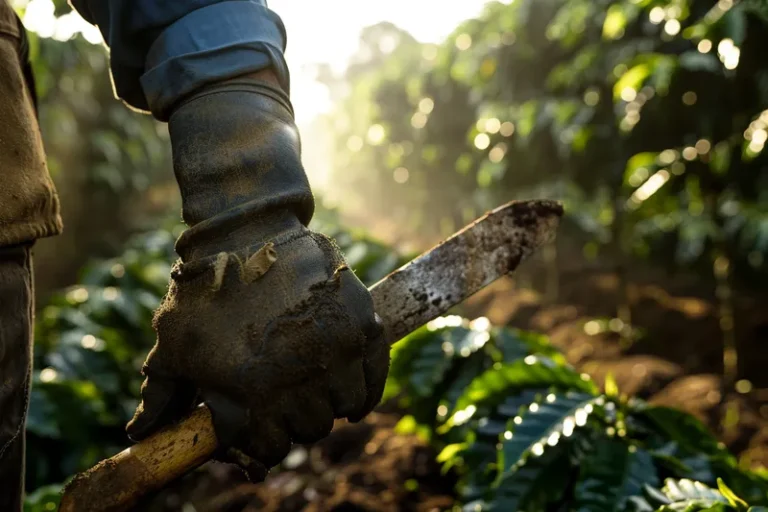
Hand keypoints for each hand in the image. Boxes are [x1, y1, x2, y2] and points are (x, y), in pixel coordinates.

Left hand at [126, 229, 388, 474]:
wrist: (247, 232)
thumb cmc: (203, 290)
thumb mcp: (174, 342)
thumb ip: (160, 393)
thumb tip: (139, 433)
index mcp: (252, 390)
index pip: (271, 446)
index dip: (263, 441)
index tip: (261, 427)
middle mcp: (300, 377)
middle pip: (311, 429)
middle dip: (296, 421)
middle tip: (287, 402)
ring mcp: (336, 349)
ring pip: (345, 407)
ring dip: (331, 404)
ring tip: (315, 388)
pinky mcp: (362, 324)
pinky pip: (377, 376)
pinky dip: (368, 390)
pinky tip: (353, 395)